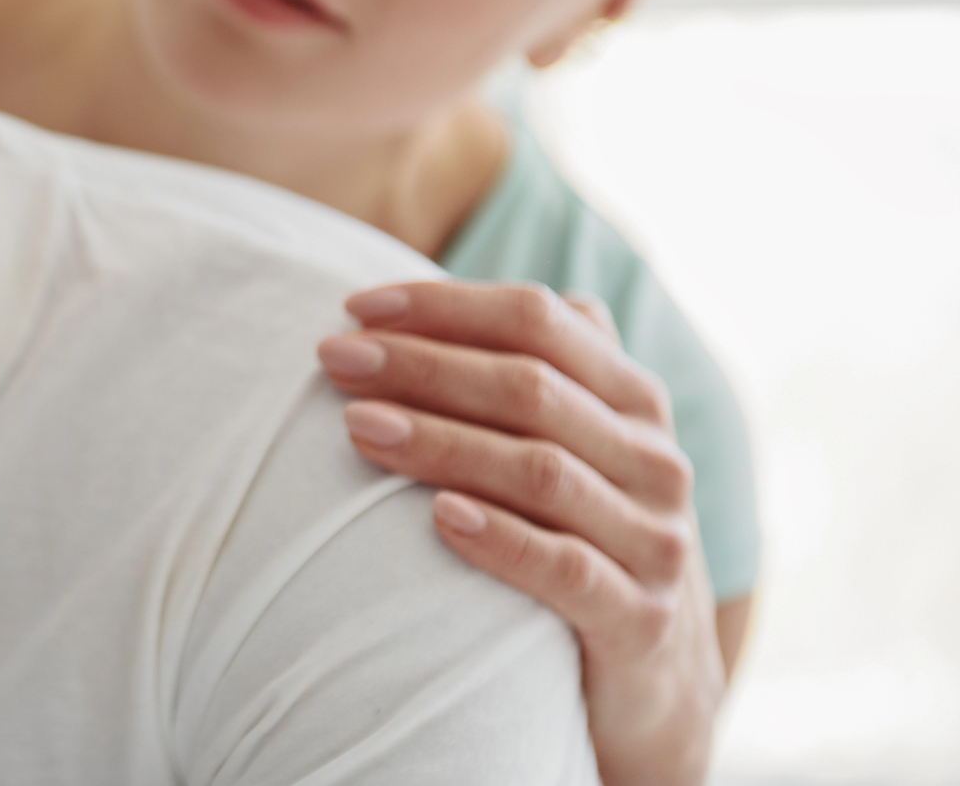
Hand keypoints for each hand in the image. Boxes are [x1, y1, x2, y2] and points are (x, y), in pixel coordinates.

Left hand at [318, 280, 724, 785]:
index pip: (540, 320)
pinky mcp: (641, 619)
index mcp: (632, 396)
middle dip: (422, 365)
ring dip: (440, 442)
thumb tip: (402, 310)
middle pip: (531, 387)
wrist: (653, 682)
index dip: (445, 307)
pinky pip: (566, 568)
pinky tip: (437, 517)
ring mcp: (655, 539)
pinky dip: (500, 538)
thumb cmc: (575, 534)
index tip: (354, 307)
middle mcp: (654, 458)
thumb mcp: (566, 445)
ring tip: (357, 426)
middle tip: (334, 360)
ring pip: (540, 470)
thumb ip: (520, 372)